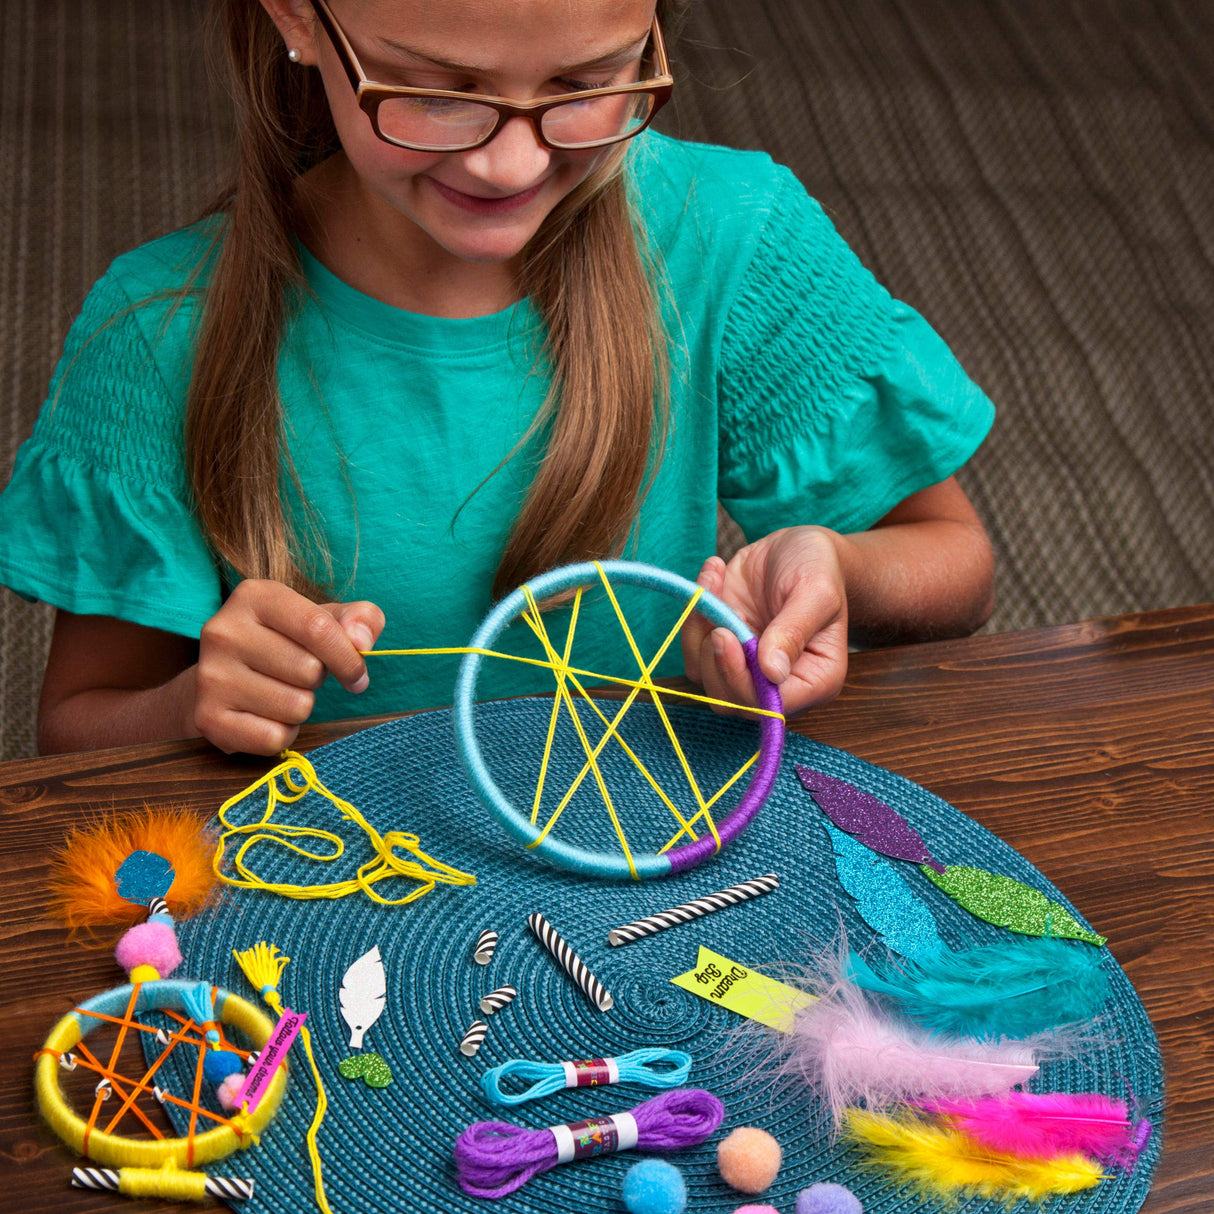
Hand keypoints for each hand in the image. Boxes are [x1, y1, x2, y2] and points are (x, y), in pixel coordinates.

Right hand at [193, 579, 384, 754]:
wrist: (221, 678)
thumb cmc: (284, 643)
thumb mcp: (323, 619)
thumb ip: (359, 619)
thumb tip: (362, 641)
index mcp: (254, 596)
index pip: (318, 628)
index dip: (348, 658)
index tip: (357, 673)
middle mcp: (224, 632)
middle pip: (309, 670)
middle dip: (317, 680)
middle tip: (297, 674)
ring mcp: (211, 676)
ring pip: (296, 707)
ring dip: (301, 707)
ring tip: (279, 692)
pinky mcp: (208, 718)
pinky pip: (274, 737)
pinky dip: (282, 733)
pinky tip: (265, 715)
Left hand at [680, 528, 849, 716]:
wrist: (798, 546)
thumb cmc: (818, 568)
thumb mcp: (816, 592)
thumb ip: (794, 631)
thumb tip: (772, 672)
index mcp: (815, 679)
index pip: (770, 704)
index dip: (740, 678)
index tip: (726, 635)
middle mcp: (777, 682)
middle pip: (730, 699)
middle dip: (715, 657)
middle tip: (722, 610)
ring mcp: (745, 665)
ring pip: (703, 675)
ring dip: (699, 629)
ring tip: (718, 580)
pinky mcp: (721, 645)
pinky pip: (692, 647)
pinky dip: (693, 613)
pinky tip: (715, 575)